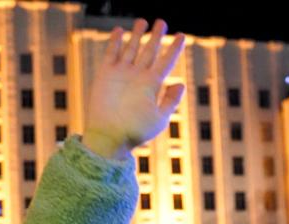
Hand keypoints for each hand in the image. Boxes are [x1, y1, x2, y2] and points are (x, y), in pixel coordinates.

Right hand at [84, 19, 185, 159]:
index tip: (182, 36)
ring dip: (136, 35)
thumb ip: (170, 101)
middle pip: (150, 51)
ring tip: (143, 22)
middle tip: (162, 22)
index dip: (174, 48)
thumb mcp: (159, 118)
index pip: (167, 61)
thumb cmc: (136, 132)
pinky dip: (115, 42)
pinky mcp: (105, 74)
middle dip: (156, 36)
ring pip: (131, 49)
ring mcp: (122, 74)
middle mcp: (138, 77)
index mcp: (153, 85)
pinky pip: (111, 53)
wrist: (109, 136)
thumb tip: (179, 83)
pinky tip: (120, 30)